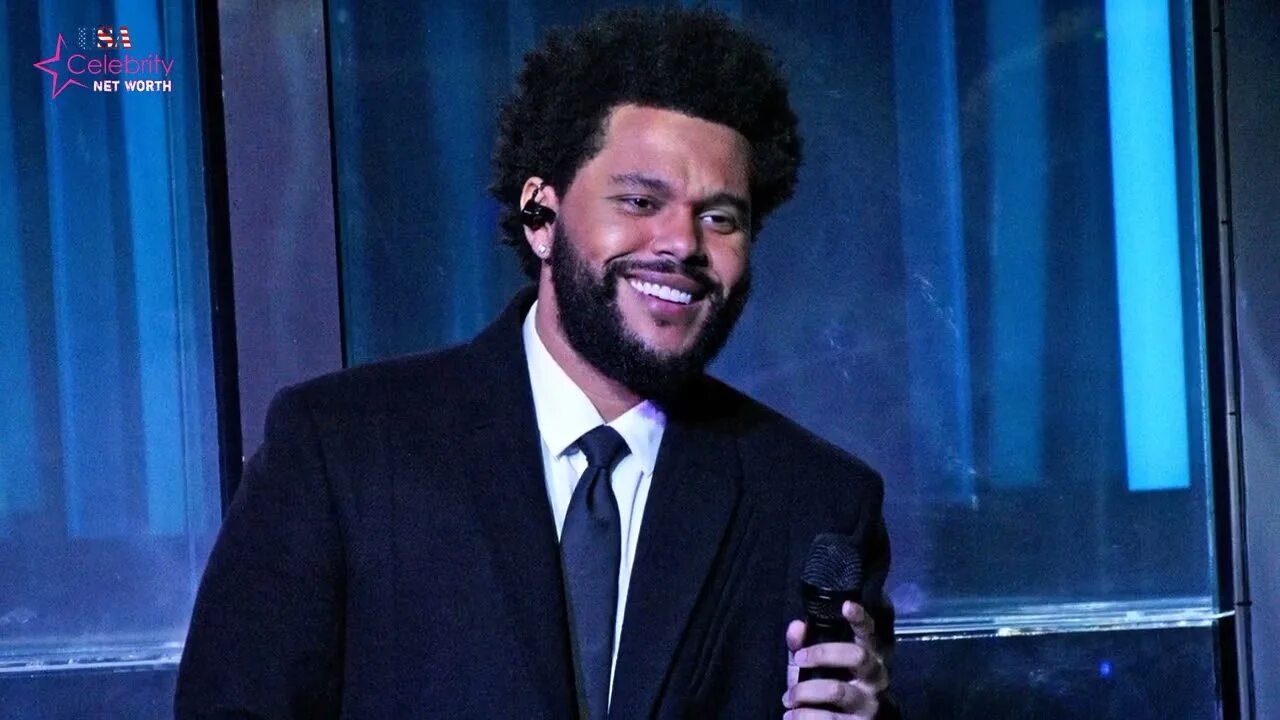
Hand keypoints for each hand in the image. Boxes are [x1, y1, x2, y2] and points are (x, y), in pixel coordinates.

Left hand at [781, 601, 887, 718]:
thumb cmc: (829, 686)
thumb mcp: (814, 665)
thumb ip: (803, 645)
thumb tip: (796, 626)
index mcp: (868, 655)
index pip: (869, 632)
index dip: (860, 618)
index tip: (846, 605)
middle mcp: (876, 677)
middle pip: (857, 655)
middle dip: (822, 653)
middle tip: (798, 659)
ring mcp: (870, 703)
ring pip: (838, 690)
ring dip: (805, 692)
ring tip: (788, 698)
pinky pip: (829, 719)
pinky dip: (803, 717)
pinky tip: (791, 716)